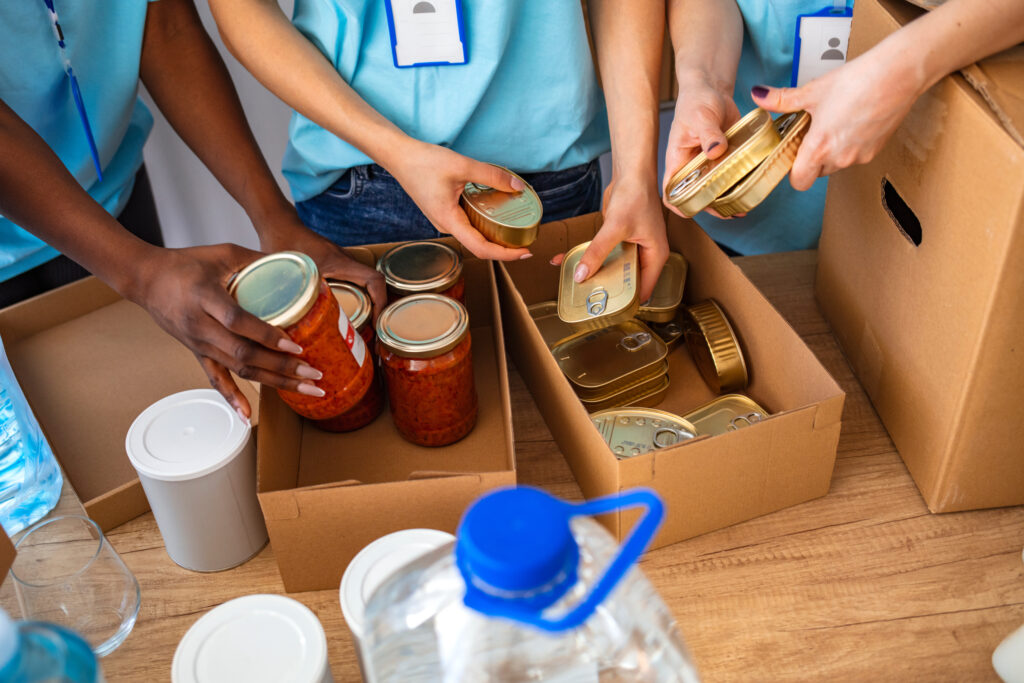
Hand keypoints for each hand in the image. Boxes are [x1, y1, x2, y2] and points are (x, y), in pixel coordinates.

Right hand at [123, 243, 323, 419]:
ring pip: (237, 369)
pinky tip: (246, 415)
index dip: (266, 336)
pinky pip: (216, 379)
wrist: (147, 280)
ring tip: (305, 390)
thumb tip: (297, 265)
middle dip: (282, 367)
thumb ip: (257, 260)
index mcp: (206, 297)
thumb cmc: (185, 263)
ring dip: (273, 382)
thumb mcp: (223, 253)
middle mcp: (201, 326)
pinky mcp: (197, 353)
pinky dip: (232, 398)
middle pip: (243, 354)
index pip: (238, 322)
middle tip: (314, 374)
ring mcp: (199, 343)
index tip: (295, 346)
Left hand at [257, 213, 386, 315]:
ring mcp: (339, 262)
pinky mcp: (333, 264)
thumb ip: (291, 295)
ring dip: (368, 303)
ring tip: (362, 326)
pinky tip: (344, 312)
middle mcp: (344, 261)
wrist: (277, 223)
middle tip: (371, 330)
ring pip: (364, 283)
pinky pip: (352, 281)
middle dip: (377, 308)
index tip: (376, 322)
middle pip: (373, 284)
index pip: (374, 279)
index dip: (381, 301)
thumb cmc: (281, 241)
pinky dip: (356, 297)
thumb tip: (287, 323)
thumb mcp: (287, 273)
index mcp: (339, 262)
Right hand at [387, 142, 532, 260]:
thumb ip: (492, 176)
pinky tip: (496, 211)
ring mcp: (444, 220)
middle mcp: (446, 226)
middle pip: (479, 245)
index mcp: (449, 221)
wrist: (399, 156)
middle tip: (526, 240)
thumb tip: (517, 186)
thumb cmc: (423, 161)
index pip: (481, 249)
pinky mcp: (444, 212)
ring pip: (473, 234)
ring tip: (516, 227)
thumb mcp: (462, 165)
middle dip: (504, 247)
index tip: (525, 253)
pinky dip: (484, 221)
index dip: (505, 254)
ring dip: (495, 234)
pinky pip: (467, 223)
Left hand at [551, 176, 667, 303]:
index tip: (608, 310)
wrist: (631, 172)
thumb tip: (582, 274)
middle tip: (587, 299)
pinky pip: (603, 254)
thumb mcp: (616, 227)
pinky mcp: (619, 239)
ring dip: (595, 273)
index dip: (627, 301)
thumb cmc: (636, 195)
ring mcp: (632, 248)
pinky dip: (589, 257)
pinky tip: (568, 261)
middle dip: (607, 289)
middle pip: (626, 281)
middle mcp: (646, 255)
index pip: (644, 289)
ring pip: (612, 268)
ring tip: (575, 284)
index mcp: (655, 256)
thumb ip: (598, 251)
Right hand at [662, 73, 741, 218]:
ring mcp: (710, 164)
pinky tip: (752, 186)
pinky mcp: (726, 157)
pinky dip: (741, 182)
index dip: (679, 204)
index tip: (694, 210)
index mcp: (678, 160)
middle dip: (712, 206)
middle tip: (729, 211)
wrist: (713, 89)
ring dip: (729, 198)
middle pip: (697, 195)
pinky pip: (732, 175)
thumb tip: (715, 150)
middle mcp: (693, 166)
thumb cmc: (697, 100)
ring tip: (743, 205)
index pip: (671, 191)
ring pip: (716, 189)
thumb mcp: (700, 116)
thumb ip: (708, 134)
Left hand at [751, 47, 923, 190]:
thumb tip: (759, 97)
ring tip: (832, 122)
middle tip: (810, 131)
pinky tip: (851, 120)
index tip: (791, 152)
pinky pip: (855, 155)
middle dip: (811, 157)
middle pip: (816, 172)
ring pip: (836, 164)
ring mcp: (861, 156)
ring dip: (830, 150)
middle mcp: (841, 158)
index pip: (799, 181)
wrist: (899, 73)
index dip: (792, 170)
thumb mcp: (813, 91)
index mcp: (821, 148)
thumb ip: (783, 100)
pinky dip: (849, 144)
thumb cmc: (857, 81)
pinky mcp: (877, 150)